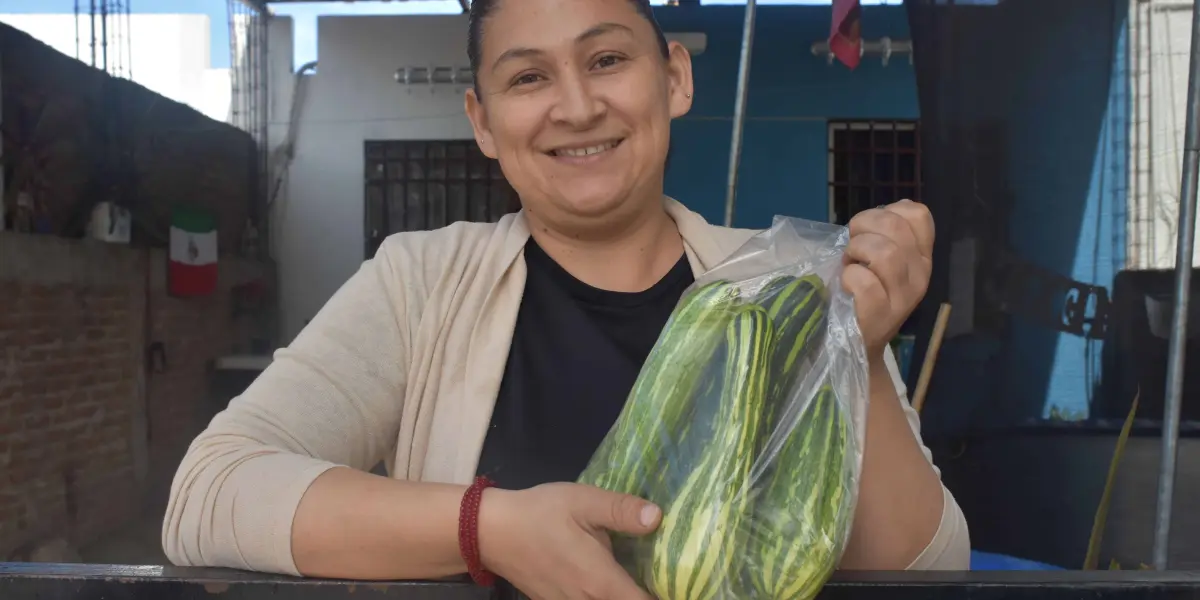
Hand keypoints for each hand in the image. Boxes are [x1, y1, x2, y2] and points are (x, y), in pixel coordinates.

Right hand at [478, 482, 660, 599]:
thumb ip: (621, 511)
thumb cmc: (541, 513)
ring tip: (639, 582)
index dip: (668, 597)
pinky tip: (609, 584)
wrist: (492, 531)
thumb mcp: (584, 501)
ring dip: (622, 598)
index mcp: (600, 581)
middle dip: (643, 597)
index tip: (682, 586)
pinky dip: (602, 599)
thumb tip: (658, 517)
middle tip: (665, 581)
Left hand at [842, 200, 933, 358]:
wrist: (861, 343)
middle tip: (852, 249)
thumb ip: (886, 236)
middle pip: (896, 227)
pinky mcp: (881, 315)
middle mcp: (920, 274)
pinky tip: (847, 285)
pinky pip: (864, 281)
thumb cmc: (865, 295)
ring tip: (850, 265)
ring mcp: (903, 297)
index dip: (885, 212)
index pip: (918, 214)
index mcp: (921, 256)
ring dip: (856, 252)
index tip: (868, 230)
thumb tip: (887, 210)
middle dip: (863, 228)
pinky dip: (849, 277)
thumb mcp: (881, 262)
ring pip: (885, 252)